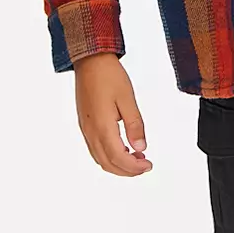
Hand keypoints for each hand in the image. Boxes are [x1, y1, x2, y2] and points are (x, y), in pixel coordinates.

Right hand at [73, 54, 152, 175]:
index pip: (118, 158)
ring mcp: (86, 129)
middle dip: (127, 170)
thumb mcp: (128, 99)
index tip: (148, 165)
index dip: (134, 167)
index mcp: (102, 126)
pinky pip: (95, 149)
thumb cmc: (108, 75)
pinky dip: (109, 155)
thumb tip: (141, 147)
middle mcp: (91, 131)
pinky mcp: (85, 124)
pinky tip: (123, 148)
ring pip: (100, 158)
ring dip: (118, 164)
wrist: (90, 61)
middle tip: (145, 165)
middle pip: (107, 163)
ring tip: (137, 158)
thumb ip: (135, 125)